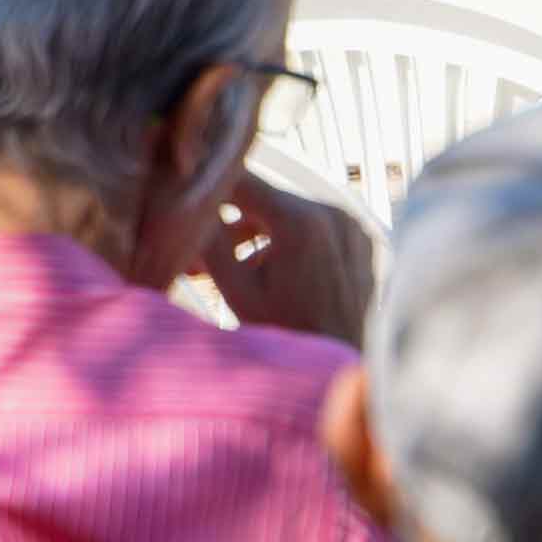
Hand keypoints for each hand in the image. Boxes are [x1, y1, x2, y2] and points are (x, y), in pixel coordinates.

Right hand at [200, 179, 374, 345]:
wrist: (343, 362)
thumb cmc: (287, 334)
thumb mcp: (236, 289)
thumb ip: (210, 240)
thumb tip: (188, 202)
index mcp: (300, 220)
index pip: (240, 178)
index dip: (206, 186)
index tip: (181, 196)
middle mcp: (333, 212)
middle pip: (263, 199)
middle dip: (226, 220)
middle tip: (194, 253)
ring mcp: (351, 224)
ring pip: (285, 213)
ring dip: (252, 233)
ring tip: (225, 268)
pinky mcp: (359, 238)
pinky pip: (312, 227)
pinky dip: (284, 241)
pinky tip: (263, 272)